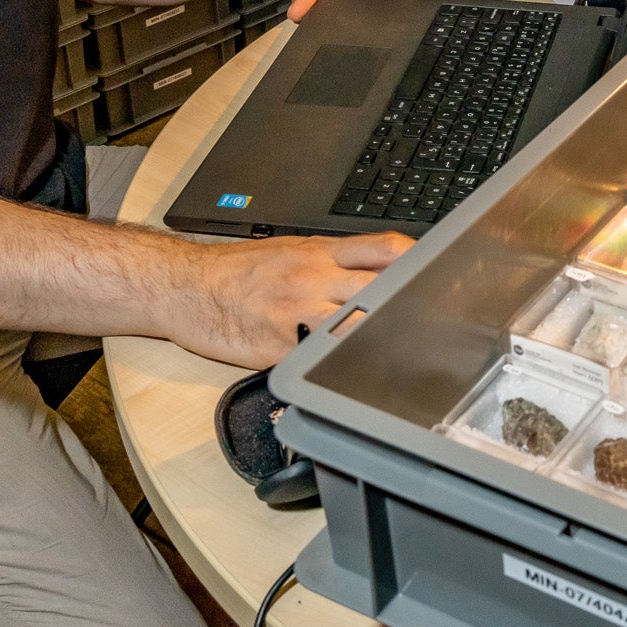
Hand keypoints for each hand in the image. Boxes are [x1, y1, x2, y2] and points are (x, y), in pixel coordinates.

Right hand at [171, 232, 411, 365]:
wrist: (187, 286)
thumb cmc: (239, 271)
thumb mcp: (291, 250)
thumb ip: (335, 260)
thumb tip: (380, 270)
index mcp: (320, 252)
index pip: (385, 249)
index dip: (418, 262)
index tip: (439, 276)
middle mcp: (314, 278)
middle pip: (380, 289)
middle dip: (408, 307)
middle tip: (435, 326)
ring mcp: (297, 313)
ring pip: (355, 327)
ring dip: (379, 340)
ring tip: (403, 355)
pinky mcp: (279, 348)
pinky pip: (318, 360)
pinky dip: (338, 369)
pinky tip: (354, 377)